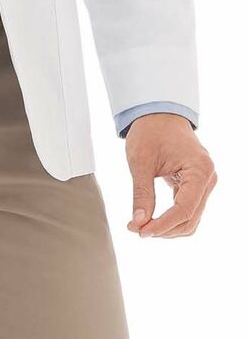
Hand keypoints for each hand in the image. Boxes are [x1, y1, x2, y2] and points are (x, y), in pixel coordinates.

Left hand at [124, 113, 216, 237]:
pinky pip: (187, 210)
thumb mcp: (141, 161)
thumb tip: (138, 222)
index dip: (163, 225)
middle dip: (163, 229)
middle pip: (190, 219)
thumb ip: (142, 193)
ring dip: (167, 228)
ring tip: (141, 225)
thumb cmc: (150, 130)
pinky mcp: (196, 185)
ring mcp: (204, 183)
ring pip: (190, 219)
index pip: (185, 210)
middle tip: (136, 229)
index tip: (141, 232)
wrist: (158, 113)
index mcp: (199, 169)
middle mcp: (207, 178)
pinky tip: (151, 219)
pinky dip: (170, 218)